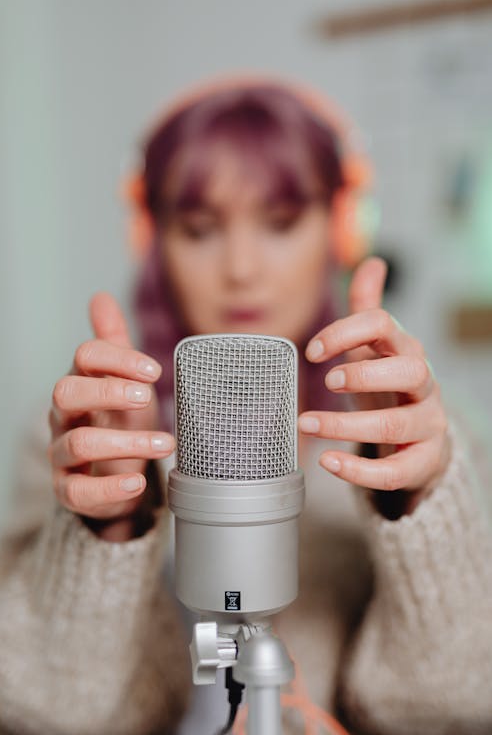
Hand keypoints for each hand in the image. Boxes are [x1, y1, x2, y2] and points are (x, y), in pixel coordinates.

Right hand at [48, 292, 173, 540]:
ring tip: (166, 444)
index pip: (85, 356)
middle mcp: (65, 415)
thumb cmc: (119, 420)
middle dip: (107, 391)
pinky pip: (77, 492)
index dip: (118, 359)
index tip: (155, 370)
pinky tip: (137, 481)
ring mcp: (63, 453)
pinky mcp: (69, 489)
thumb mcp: (123, 381)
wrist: (116, 474)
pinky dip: (109, 488)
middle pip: (66, 392)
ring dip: (125, 443)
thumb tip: (100, 297)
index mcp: (82, 382)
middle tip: (147, 397)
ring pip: (78, 443)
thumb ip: (114, 344)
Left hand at [298, 257, 449, 509]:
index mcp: (405, 350)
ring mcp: (428, 425)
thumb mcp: (379, 348)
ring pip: (398, 424)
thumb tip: (371, 262)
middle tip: (328, 381)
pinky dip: (360, 471)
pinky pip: (396, 470)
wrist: (420, 439)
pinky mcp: (422, 462)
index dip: (346, 332)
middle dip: (365, 374)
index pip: (383, 326)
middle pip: (410, 372)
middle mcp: (423, 385)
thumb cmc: (390, 387)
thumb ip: (368, 310)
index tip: (311, 351)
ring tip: (307, 424)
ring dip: (348, 425)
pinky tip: (327, 463)